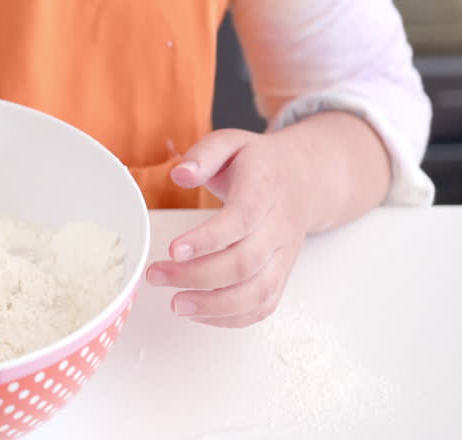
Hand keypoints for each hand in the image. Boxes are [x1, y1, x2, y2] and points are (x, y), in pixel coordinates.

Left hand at [144, 128, 316, 327]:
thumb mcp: (232, 142)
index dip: (208, 238)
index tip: (173, 249)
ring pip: (257, 292)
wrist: (305, 180)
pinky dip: (233, 318)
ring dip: (214, 305)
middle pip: (244, 262)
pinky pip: (264, 306)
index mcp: (264, 191)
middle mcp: (279, 229)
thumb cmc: (259, 163)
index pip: (241, 219)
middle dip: (197, 276)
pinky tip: (199, 314)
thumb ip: (204, 154)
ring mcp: (283, 256)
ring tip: (175, 304)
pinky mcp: (282, 275)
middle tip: (157, 276)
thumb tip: (180, 175)